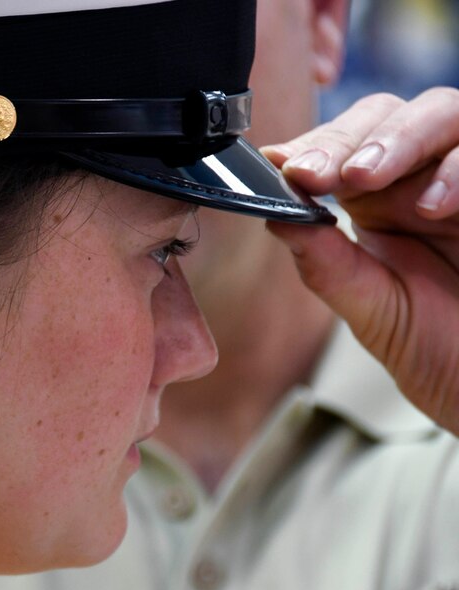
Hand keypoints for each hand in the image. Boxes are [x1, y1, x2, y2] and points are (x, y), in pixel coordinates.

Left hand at [262, 88, 458, 434]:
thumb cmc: (439, 349)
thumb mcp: (373, 312)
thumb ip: (327, 265)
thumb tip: (276, 218)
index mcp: (378, 198)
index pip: (342, 145)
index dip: (313, 146)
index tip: (282, 166)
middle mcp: (424, 176)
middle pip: (388, 116)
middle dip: (346, 138)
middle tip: (315, 173)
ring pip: (442, 113)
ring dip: (399, 139)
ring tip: (365, 178)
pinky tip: (434, 203)